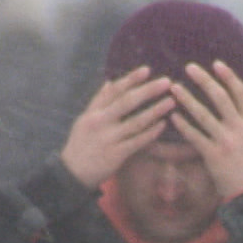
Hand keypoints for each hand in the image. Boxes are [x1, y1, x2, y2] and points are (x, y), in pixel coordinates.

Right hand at [59, 67, 174, 187]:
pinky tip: (163, 125)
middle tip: (167, 82)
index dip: (131, 79)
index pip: (114, 90)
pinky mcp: (115, 155)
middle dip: (148, 90)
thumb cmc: (81, 143)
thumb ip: (98, 101)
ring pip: (135, 122)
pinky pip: (137, 141)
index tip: (147, 70)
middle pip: (127, 102)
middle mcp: (100, 122)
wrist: (72, 172)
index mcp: (94, 111)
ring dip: (155, 111)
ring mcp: (108, 138)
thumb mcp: (84, 119)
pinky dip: (150, 133)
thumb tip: (110, 82)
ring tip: (171, 102)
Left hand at [170, 61, 242, 198]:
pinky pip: (195, 137)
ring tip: (174, 88)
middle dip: (204, 81)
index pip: (241, 93)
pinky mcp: (213, 156)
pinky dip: (183, 125)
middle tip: (189, 67)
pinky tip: (172, 116)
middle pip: (221, 98)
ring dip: (187, 99)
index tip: (216, 64)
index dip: (228, 77)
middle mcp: (240, 129)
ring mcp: (226, 142)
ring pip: (204, 115)